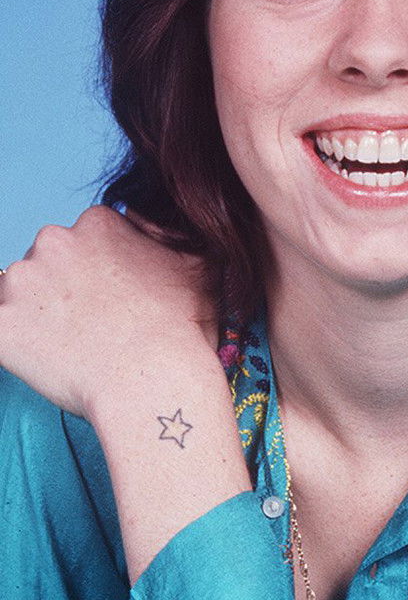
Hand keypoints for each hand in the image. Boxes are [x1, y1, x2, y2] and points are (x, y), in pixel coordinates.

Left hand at [0, 205, 218, 423]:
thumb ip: (168, 231)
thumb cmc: (180, 328)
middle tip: (92, 325)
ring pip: (20, 295)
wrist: (153, 380)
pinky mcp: (1, 325)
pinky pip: (1, 332)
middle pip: (48, 262)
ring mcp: (21, 283)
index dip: (98, 272)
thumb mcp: (197, 262)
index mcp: (97, 223)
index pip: (83, 240)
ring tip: (73, 346)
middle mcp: (54, 241)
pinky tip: (48, 359)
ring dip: (38, 315)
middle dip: (63, 289)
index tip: (111, 299)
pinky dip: (17, 344)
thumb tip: (147, 219)